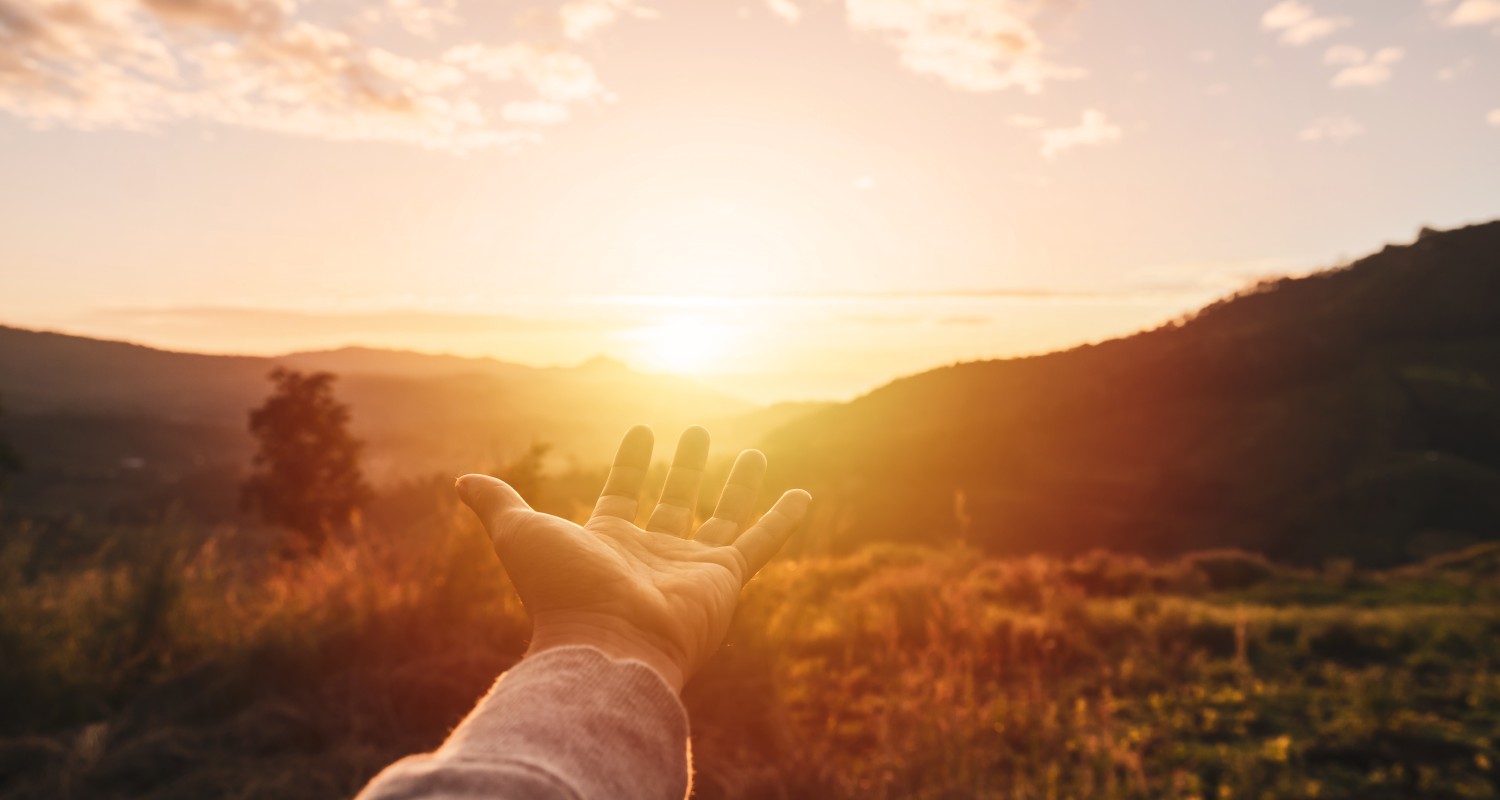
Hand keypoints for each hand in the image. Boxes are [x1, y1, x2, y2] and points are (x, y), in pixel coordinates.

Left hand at [456, 425, 811, 691]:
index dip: (632, 461)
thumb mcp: (522, 535)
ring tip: (754, 452)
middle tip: (699, 431)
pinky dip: (783, 519)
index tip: (643, 430)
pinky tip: (802, 494)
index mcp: (608, 542)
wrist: (607, 644)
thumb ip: (500, 506)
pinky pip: (761, 543)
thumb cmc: (562, 592)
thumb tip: (463, 480)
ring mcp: (691, 567)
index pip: (624, 492)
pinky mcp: (725, 579)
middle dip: (685, 468)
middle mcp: (652, 554)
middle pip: (675, 501)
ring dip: (737, 485)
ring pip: (722, 517)